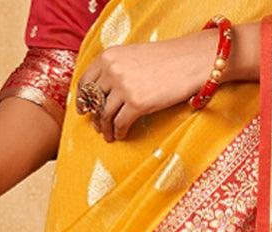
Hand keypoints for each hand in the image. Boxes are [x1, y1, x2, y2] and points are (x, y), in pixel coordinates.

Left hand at [77, 24, 260, 142]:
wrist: (188, 61)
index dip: (82, 98)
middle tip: (98, 127)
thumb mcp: (133, 56)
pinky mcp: (137, 103)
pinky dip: (119, 132)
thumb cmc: (165, 60)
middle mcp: (112, 70)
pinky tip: (122, 136)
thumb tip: (106, 91)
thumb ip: (117, 68)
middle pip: (94, 100)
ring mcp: (124, 87)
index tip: (83, 109)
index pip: (86, 81)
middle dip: (95, 117)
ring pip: (105, 115)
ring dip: (105, 129)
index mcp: (109, 56)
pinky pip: (120, 123)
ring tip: (109, 136)